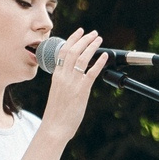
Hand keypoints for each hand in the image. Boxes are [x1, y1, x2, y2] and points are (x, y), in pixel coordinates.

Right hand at [37, 28, 106, 142]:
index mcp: (56, 76)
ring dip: (91, 46)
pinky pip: (91, 73)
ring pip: (82, 58)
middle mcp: (63, 76)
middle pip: (73, 51)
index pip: (63, 51)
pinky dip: (99, 62)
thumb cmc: (56, 114)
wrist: (54, 127)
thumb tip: (74, 77)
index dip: (72, 39)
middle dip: (84, 39)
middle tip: (93, 33)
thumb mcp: (57, 93)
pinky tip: (104, 56)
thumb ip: (65, 82)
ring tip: (99, 39)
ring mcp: (72, 83)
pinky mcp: (81, 91)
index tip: (80, 32)